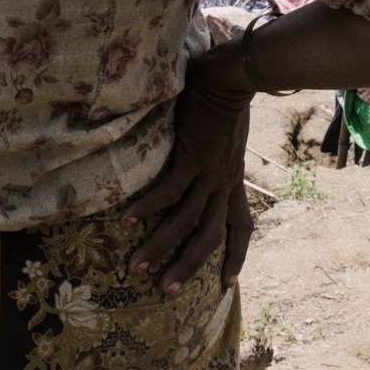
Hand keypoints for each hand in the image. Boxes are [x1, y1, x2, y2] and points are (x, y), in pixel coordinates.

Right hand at [122, 61, 253, 294]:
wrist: (231, 78)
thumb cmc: (227, 100)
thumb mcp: (230, 138)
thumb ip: (217, 153)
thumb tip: (204, 156)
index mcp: (234, 181)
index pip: (242, 226)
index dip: (237, 256)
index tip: (228, 282)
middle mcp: (224, 182)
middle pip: (211, 236)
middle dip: (189, 267)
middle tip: (166, 291)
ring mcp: (209, 172)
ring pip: (186, 221)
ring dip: (161, 246)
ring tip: (137, 267)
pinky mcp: (193, 157)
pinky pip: (169, 190)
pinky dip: (149, 207)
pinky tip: (128, 220)